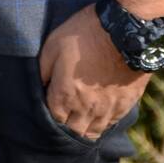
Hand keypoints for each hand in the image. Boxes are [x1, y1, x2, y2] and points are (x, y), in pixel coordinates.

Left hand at [36, 3, 149, 140]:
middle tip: (64, 115)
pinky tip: (99, 116)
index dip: (49, 115)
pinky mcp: (125, 104)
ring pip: (93, 132)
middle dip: (66, 127)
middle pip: (73, 131)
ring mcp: (107, 108)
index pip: (54, 120)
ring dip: (84, 128)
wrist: (124, 30)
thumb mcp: (53, 45)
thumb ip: (42, 70)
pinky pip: (111, 124)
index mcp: (66, 95)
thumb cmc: (84, 34)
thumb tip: (38, 87)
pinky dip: (103, 123)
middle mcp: (86, 108)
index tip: (50, 106)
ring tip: (80, 121)